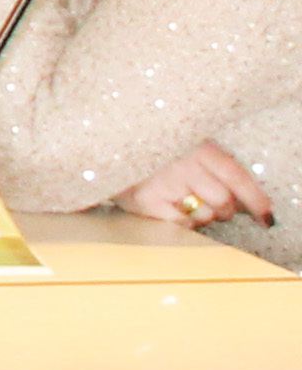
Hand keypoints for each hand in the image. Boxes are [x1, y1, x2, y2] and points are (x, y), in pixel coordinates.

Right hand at [122, 138, 275, 232]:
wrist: (103, 146)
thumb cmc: (150, 149)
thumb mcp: (185, 145)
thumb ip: (213, 167)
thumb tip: (243, 200)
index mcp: (198, 147)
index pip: (237, 177)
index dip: (256, 200)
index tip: (265, 216)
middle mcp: (183, 164)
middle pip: (224, 202)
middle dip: (223, 209)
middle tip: (208, 201)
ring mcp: (165, 183)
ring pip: (204, 215)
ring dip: (199, 214)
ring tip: (180, 199)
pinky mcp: (148, 202)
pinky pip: (182, 224)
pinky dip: (180, 220)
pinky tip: (167, 206)